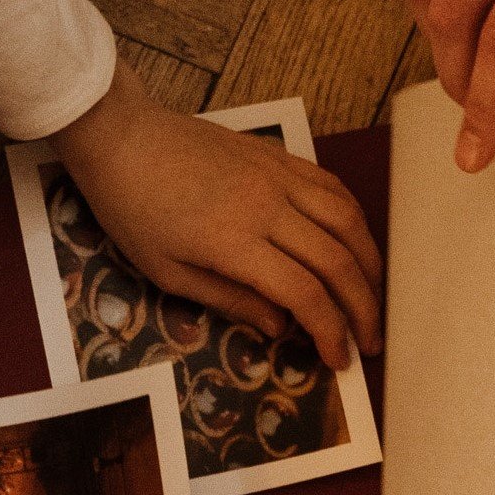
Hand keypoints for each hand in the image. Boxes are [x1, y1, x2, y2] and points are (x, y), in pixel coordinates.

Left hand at [49, 58, 381, 368]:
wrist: (121, 135)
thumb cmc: (132, 208)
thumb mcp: (167, 272)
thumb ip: (229, 301)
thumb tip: (280, 326)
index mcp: (234, 242)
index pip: (305, 294)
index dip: (331, 332)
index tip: (340, 360)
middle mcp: (267, 206)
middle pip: (337, 262)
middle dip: (363, 309)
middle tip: (370, 341)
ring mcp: (278, 176)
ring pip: (348, 222)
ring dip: (370, 266)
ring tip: (373, 297)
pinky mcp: (279, 157)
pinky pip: (333, 188)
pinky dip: (355, 221)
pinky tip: (357, 245)